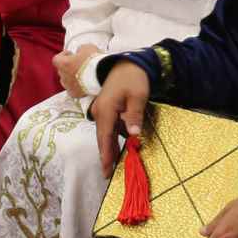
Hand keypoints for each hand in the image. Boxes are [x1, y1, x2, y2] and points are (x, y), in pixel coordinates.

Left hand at [54, 44, 103, 96]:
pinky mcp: (76, 94)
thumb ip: (80, 49)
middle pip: (61, 70)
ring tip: (82, 73)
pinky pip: (73, 89)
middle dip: (68, 66)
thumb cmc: (94, 61)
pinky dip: (77, 86)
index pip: (56, 59)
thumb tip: (80, 51)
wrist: (103, 76)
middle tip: (77, 63)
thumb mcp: (87, 48)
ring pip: (66, 81)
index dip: (62, 55)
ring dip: (71, 77)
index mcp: (64, 64)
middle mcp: (64, 76)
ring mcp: (69, 86)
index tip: (70, 53)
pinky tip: (84, 82)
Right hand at [94, 61, 151, 177]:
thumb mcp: (138, 96)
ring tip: (113, 165)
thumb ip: (134, 115)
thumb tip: (133, 133)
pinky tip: (117, 148)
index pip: (104, 137)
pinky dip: (111, 139)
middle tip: (108, 174)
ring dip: (109, 148)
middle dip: (106, 156)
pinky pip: (107, 127)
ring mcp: (100, 110)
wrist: (126, 63)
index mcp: (106, 109)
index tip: (106, 171)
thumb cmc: (133, 78)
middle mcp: (99, 112)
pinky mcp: (105, 109)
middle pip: (102, 138)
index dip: (105, 155)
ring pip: (104, 134)